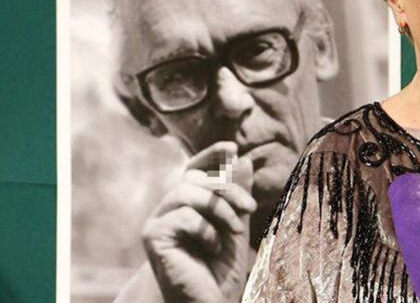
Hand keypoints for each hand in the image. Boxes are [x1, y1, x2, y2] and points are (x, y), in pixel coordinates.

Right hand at [141, 141, 256, 302]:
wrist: (210, 301)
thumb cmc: (221, 269)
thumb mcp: (235, 225)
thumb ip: (236, 195)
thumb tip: (242, 159)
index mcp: (186, 205)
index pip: (193, 169)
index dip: (209, 156)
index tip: (232, 148)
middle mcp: (167, 209)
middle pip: (193, 178)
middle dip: (227, 189)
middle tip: (249, 208)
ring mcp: (158, 222)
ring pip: (186, 191)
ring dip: (219, 208)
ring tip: (235, 231)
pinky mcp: (153, 236)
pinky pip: (183, 216)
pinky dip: (206, 230)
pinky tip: (212, 248)